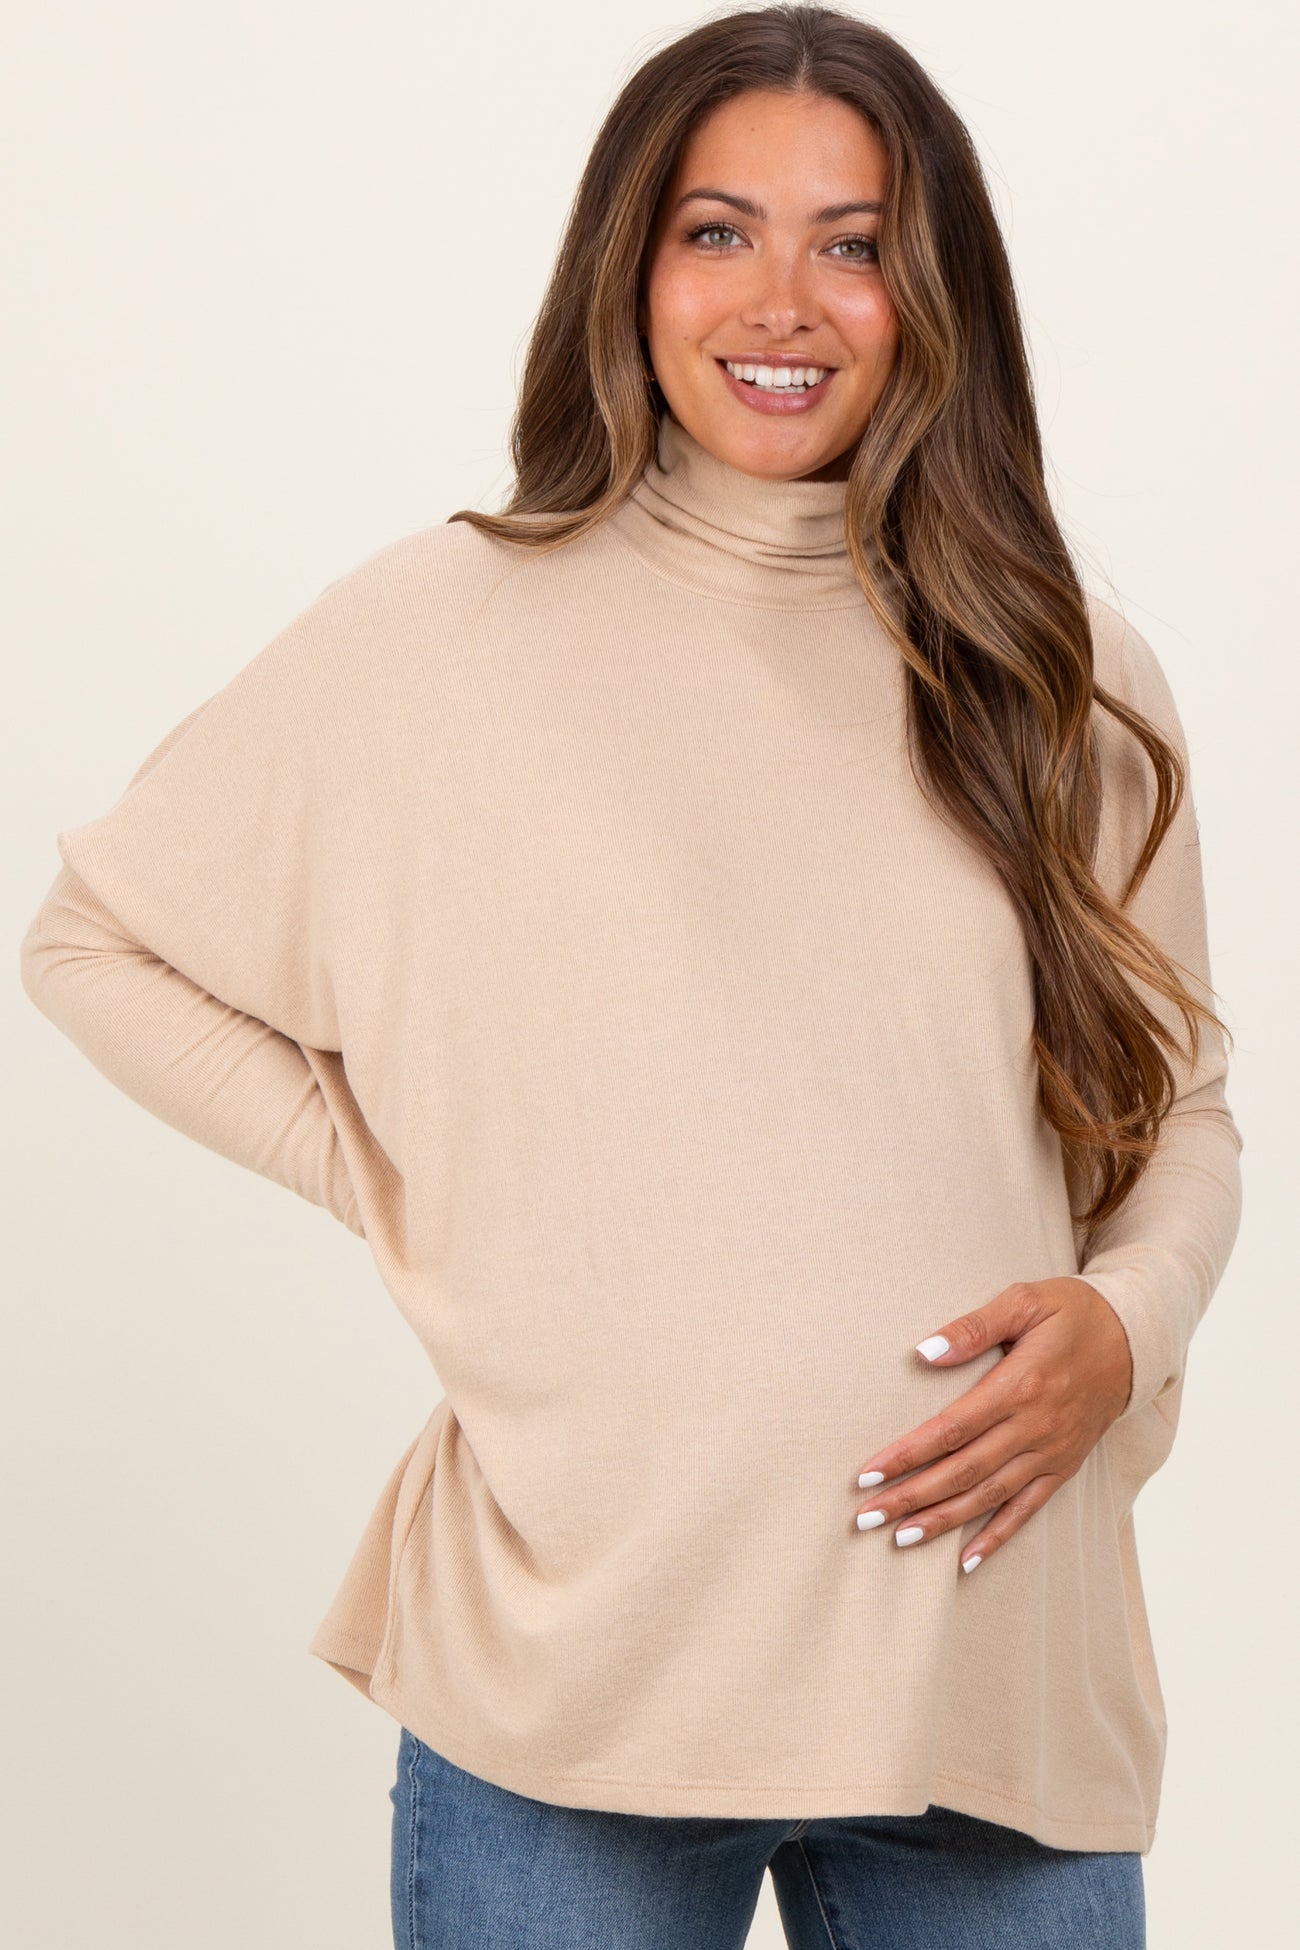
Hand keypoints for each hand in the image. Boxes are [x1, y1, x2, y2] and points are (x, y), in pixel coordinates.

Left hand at [853, 1277, 1132, 1573]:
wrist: (1134, 1338)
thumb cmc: (1072, 1313)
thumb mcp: (1024, 1301)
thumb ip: (973, 1326)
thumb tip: (924, 1352)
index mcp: (1019, 1386)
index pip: (951, 1429)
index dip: (908, 1454)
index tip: (868, 1473)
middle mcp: (1034, 1427)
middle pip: (962, 1471)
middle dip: (911, 1497)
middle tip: (865, 1517)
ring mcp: (1050, 1452)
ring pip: (989, 1497)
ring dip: (943, 1521)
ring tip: (900, 1539)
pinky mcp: (1064, 1467)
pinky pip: (1028, 1510)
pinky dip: (997, 1538)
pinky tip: (967, 1561)